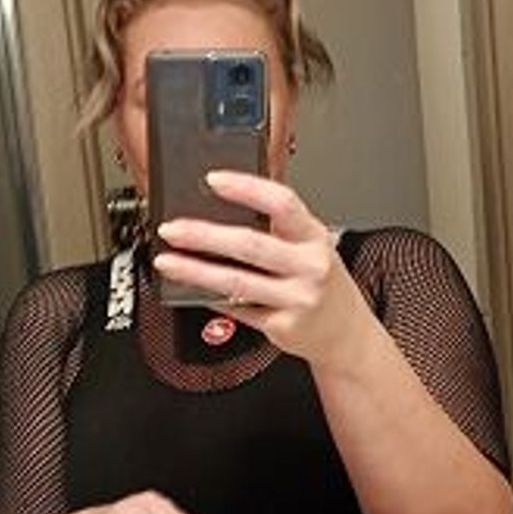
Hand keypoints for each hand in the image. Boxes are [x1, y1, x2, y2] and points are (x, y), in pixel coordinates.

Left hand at [153, 170, 373, 368]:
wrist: (346, 333)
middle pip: (250, 244)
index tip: (213, 180)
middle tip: (172, 228)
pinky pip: (236, 309)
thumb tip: (221, 210)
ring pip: (236, 281)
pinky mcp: (282, 327)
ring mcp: (297, 299)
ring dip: (194, 270)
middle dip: (204, 235)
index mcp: (314, 236)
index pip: (281, 203)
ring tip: (167, 261)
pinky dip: (209, 297)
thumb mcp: (313, 246)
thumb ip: (279, 228)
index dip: (246, 188)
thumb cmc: (323, 283)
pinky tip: (191, 287)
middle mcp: (309, 267)